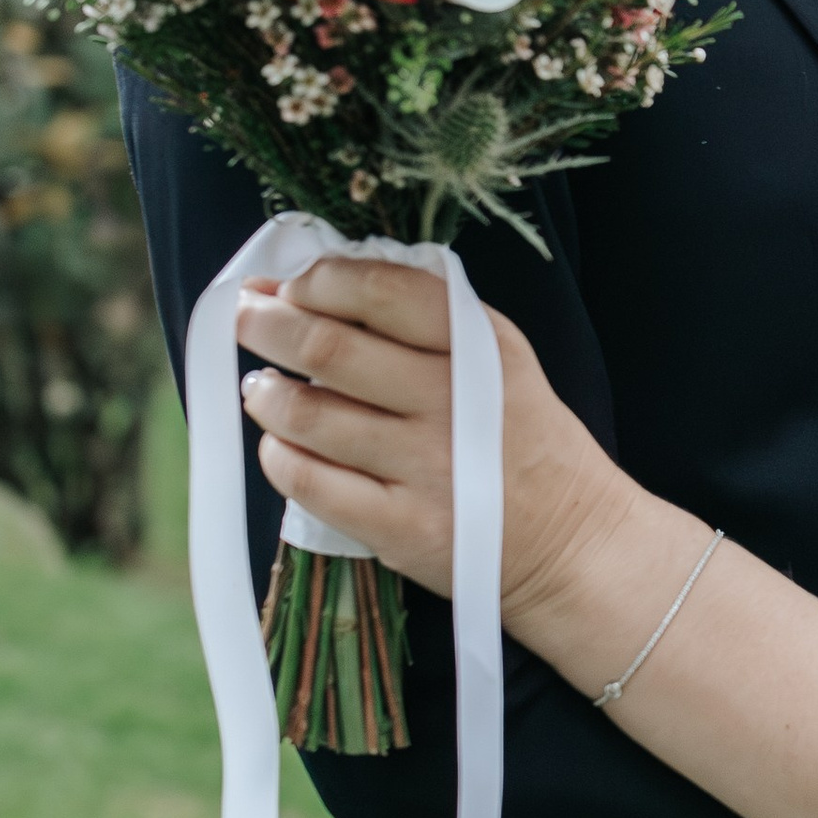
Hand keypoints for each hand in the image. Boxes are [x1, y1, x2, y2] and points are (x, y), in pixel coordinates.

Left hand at [234, 256, 622, 627]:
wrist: (570, 538)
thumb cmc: (520, 438)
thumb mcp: (501, 358)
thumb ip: (426, 318)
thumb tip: (314, 284)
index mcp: (480, 347)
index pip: (382, 289)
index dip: (318, 279)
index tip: (290, 284)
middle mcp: (452, 402)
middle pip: (327, 347)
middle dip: (268, 323)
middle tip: (248, 319)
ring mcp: (425, 467)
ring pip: (306, 414)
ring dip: (264, 393)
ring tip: (262, 388)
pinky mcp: (400, 526)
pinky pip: (309, 481)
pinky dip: (278, 455)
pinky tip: (281, 444)